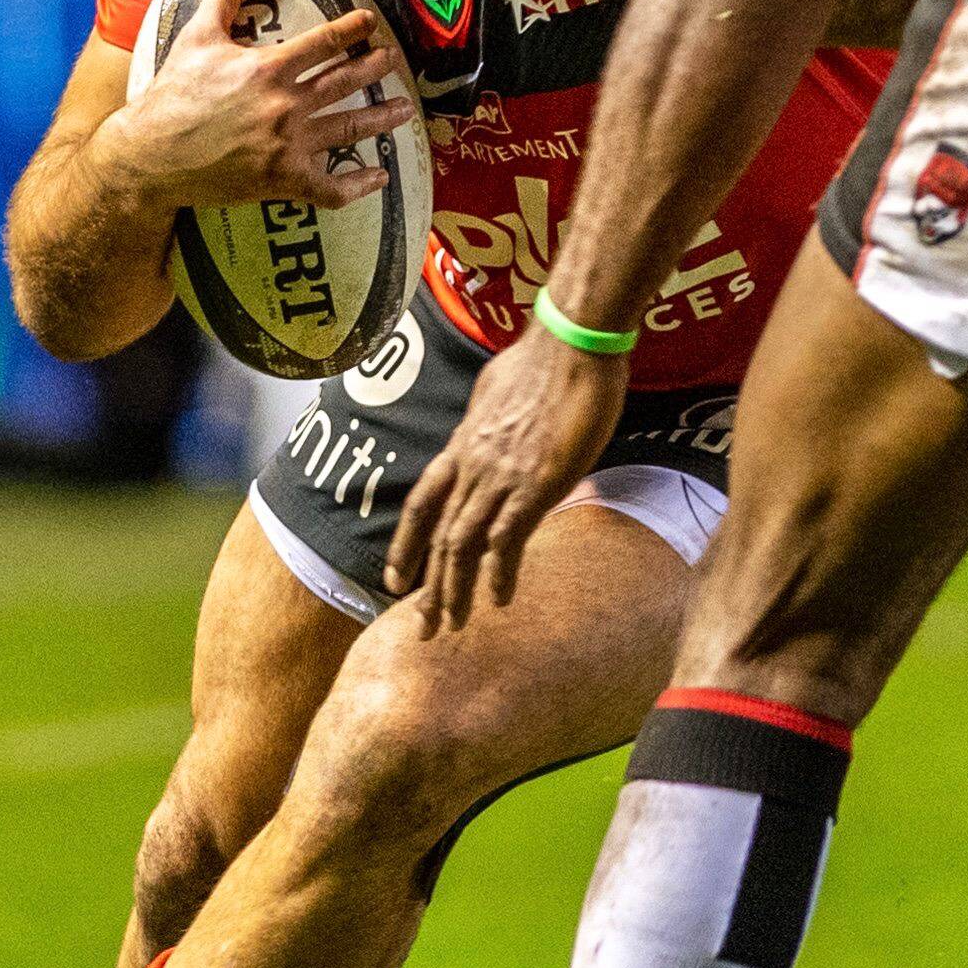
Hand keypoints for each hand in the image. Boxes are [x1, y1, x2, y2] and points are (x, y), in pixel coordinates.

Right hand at [89, 0, 405, 212]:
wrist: (150, 155)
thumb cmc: (173, 94)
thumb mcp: (198, 36)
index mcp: (269, 67)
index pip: (325, 41)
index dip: (352, 28)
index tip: (368, 23)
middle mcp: (286, 105)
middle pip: (346, 81)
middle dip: (375, 67)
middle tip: (392, 59)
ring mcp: (288, 146)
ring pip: (350, 129)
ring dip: (383, 118)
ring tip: (405, 110)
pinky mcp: (283, 181)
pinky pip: (333, 187)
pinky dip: (359, 184)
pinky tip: (380, 177)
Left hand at [389, 323, 626, 626]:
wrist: (572, 340)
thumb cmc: (546, 355)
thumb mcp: (498, 386)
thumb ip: (489, 412)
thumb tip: (491, 412)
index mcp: (464, 443)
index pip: (421, 503)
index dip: (405, 545)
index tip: (395, 580)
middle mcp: (472, 464)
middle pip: (438, 535)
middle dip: (428, 586)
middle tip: (423, 627)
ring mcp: (500, 475)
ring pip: (462, 543)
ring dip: (455, 589)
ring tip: (452, 624)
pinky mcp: (535, 483)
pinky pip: (507, 538)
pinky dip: (499, 573)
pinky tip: (499, 599)